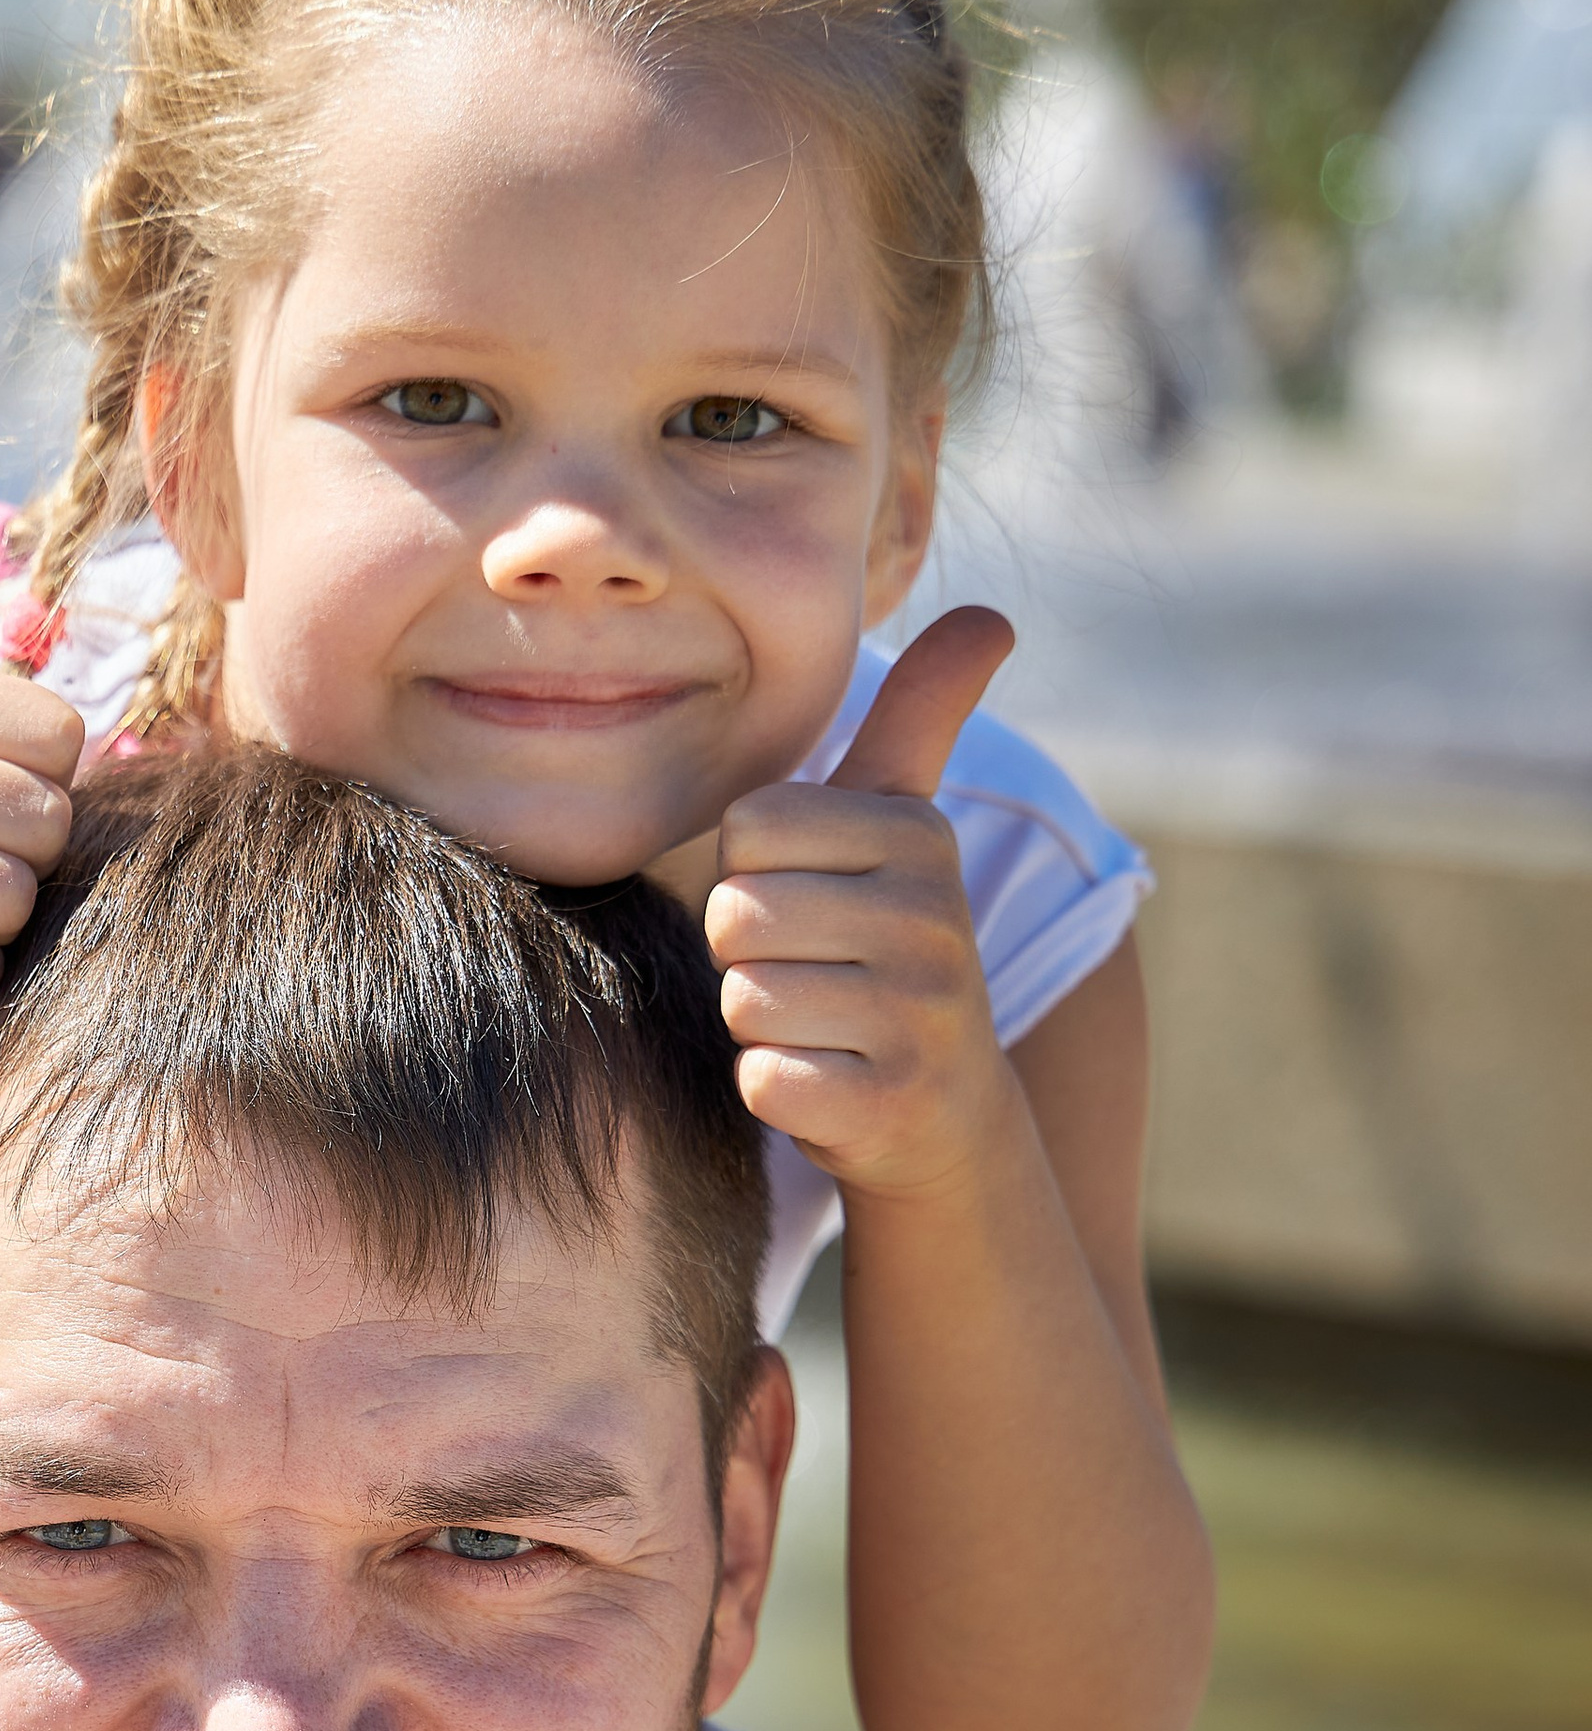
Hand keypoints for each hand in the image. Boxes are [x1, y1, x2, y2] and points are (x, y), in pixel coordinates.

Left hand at [706, 606, 1017, 1200]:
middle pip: (735, 914)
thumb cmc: (887, 953)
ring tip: (825, 1025)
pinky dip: (778, 1088)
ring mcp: (918, 1014)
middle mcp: (933, 918)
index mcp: (918, 836)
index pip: (746, 829)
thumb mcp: (903, 829)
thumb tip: (996, 613)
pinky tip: (832, 1083)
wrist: (943, 1117)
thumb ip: (921, 718)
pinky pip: (762, 1077)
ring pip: (744, 997)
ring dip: (762, 1022)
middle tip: (816, 975)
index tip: (815, 903)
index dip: (753, 874)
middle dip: (750, 955)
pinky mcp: (889, 1102)